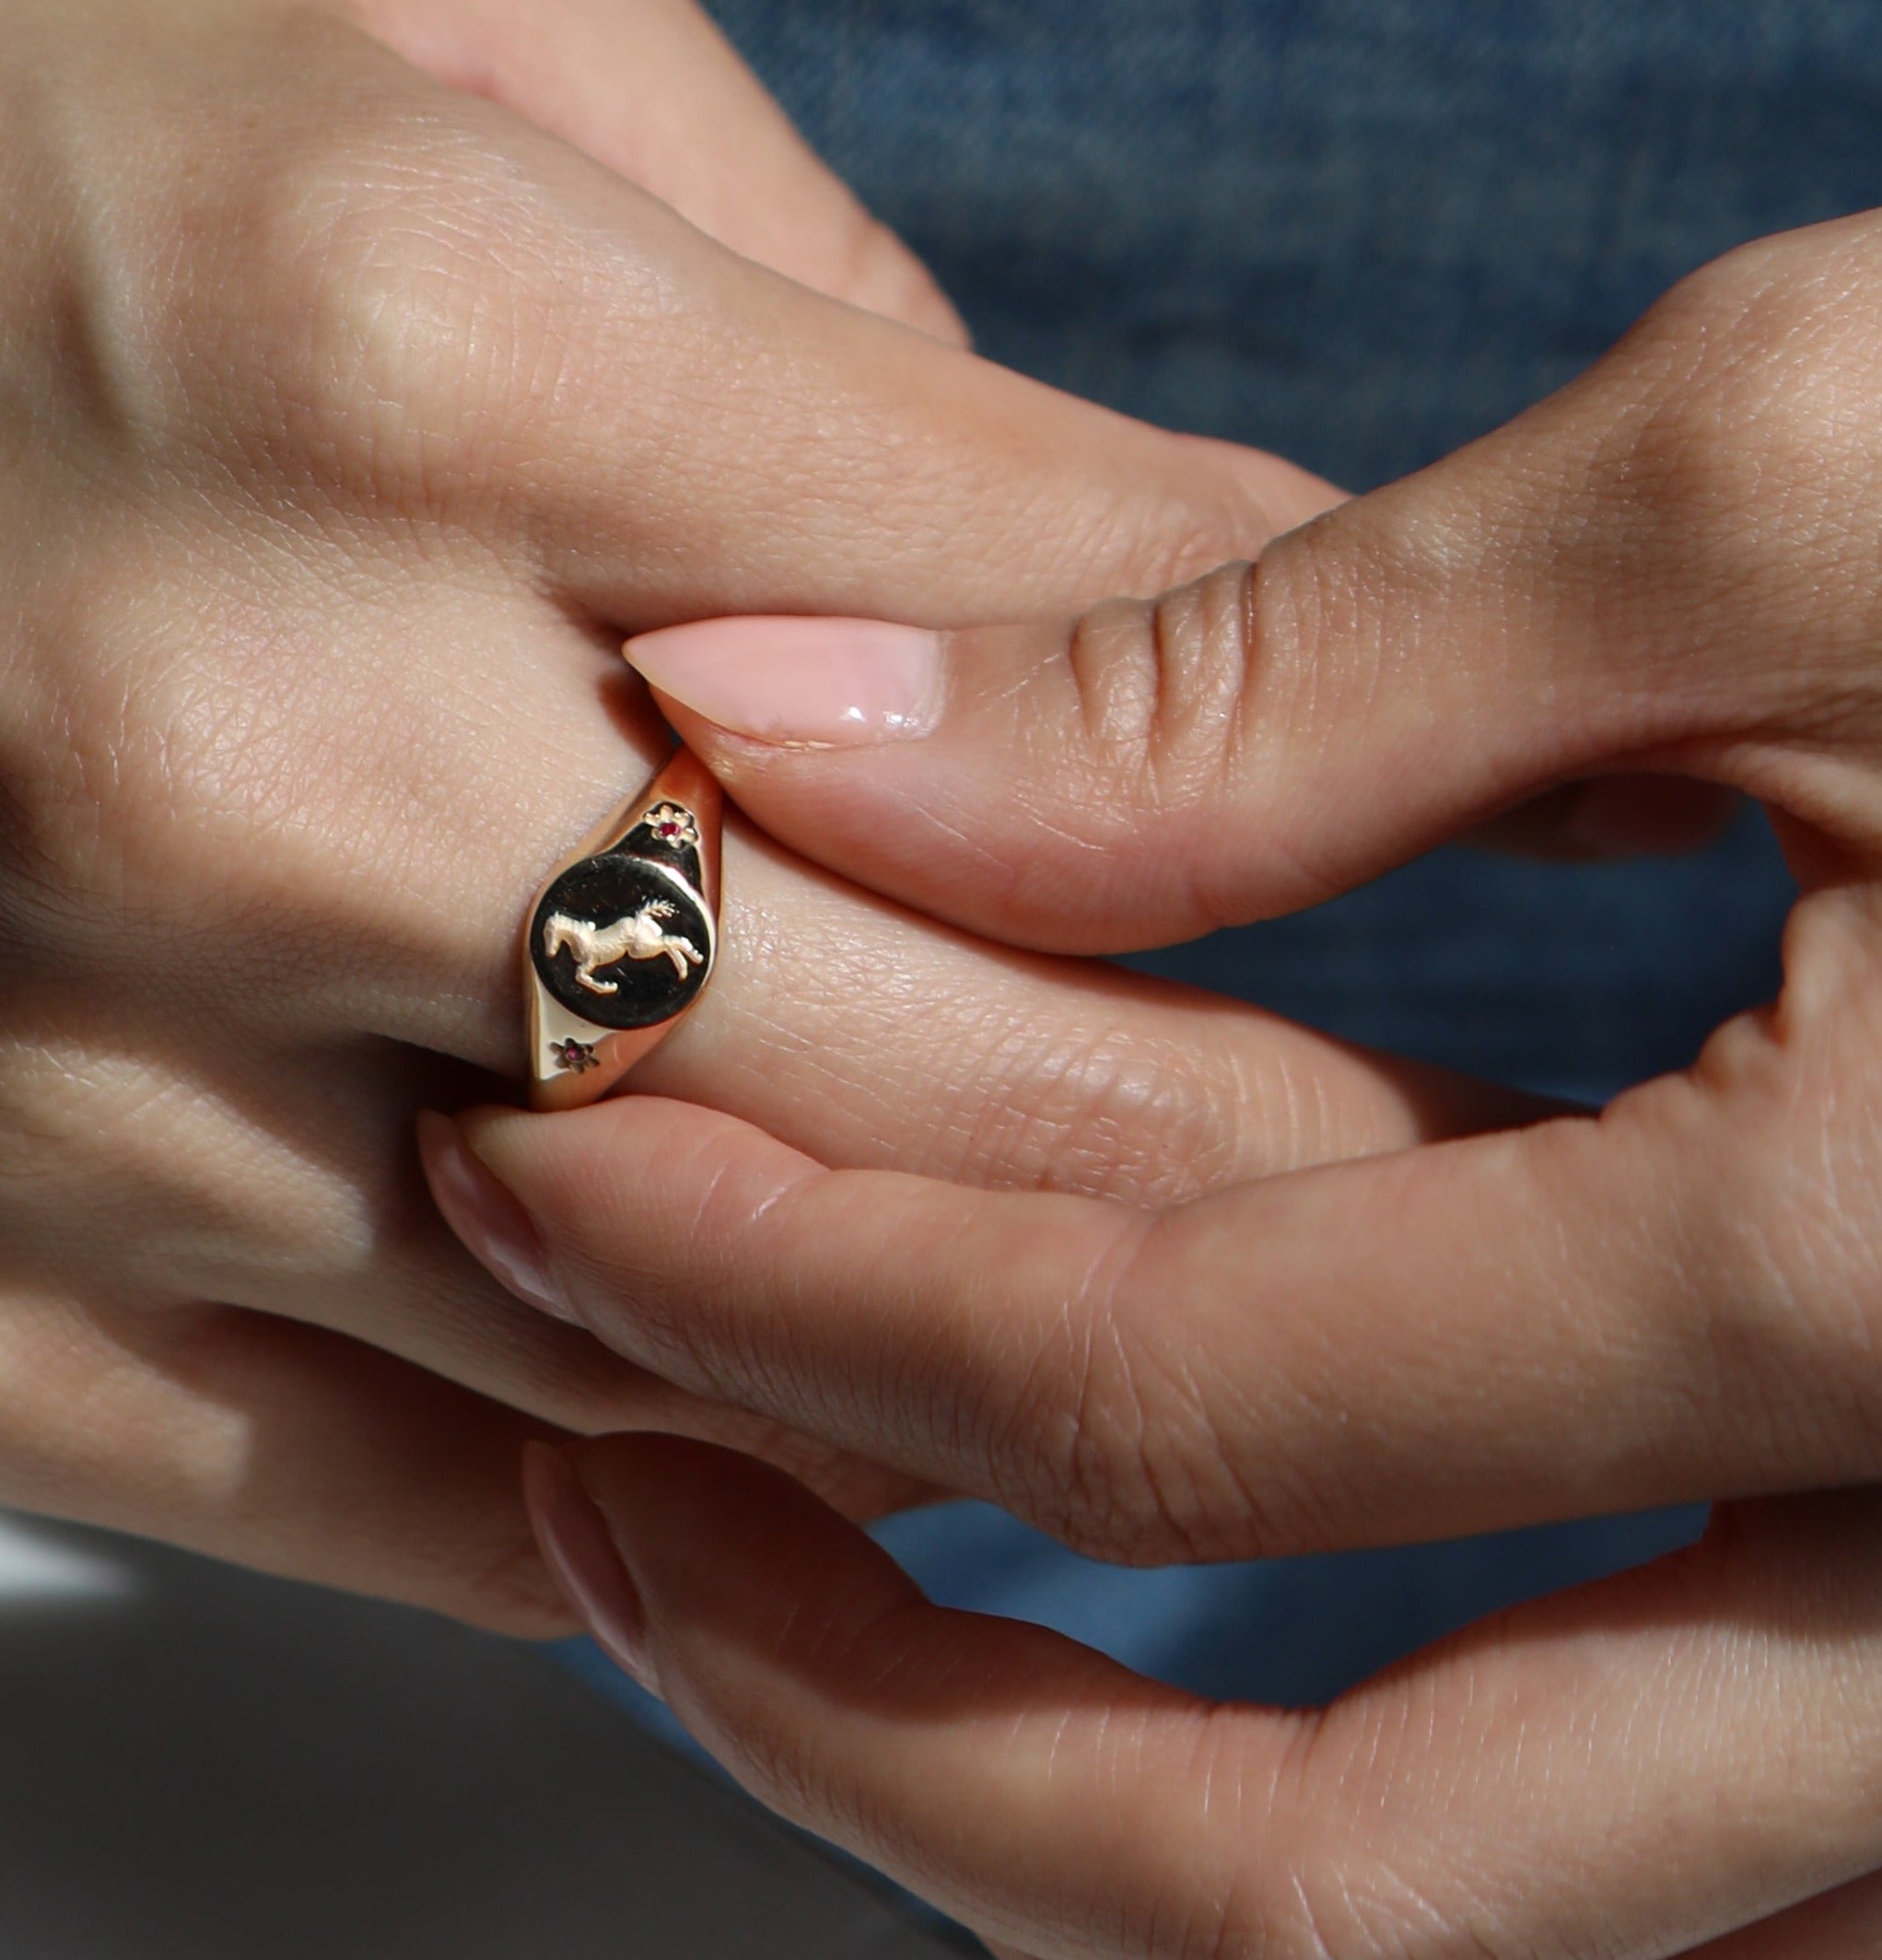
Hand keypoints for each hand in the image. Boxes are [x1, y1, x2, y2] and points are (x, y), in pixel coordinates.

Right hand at [0, 0, 1421, 1631]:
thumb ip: (807, 316)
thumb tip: (1103, 566)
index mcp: (406, 344)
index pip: (1062, 641)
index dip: (1316, 746)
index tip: (1441, 823)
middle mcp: (222, 749)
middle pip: (936, 1056)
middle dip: (1243, 1115)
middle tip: (1401, 1145)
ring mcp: (48, 1063)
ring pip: (693, 1331)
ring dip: (970, 1334)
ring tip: (1149, 1301)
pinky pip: (413, 1490)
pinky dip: (665, 1481)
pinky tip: (801, 1413)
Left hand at [458, 212, 1881, 1949]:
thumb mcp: (1804, 488)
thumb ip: (1261, 677)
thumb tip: (778, 722)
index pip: (1149, 1397)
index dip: (777, 1285)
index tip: (547, 1160)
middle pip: (1283, 1868)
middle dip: (852, 1702)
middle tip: (602, 1518)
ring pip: (1438, 1937)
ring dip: (1042, 1805)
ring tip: (777, 1587)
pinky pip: (1598, 1854)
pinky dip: (1306, 1770)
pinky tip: (1125, 1591)